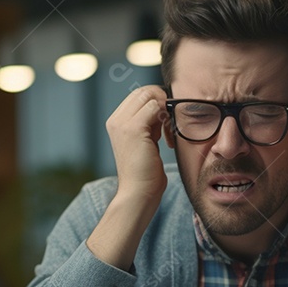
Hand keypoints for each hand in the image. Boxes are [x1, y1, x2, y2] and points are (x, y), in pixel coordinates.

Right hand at [88, 86, 168, 268]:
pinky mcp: (133, 129)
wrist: (139, 194)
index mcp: (116, 122)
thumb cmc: (146, 173)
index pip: (139, 95)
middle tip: (172, 126)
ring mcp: (122, 123)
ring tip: (169, 135)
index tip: (168, 122)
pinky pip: (155, 107)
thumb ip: (150, 123)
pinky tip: (169, 140)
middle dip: (163, 103)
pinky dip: (167, 120)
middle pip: (144, 91)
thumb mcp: (147, 142)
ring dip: (166, 111)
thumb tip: (163, 106)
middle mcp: (115, 120)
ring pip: (150, 96)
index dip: (157, 102)